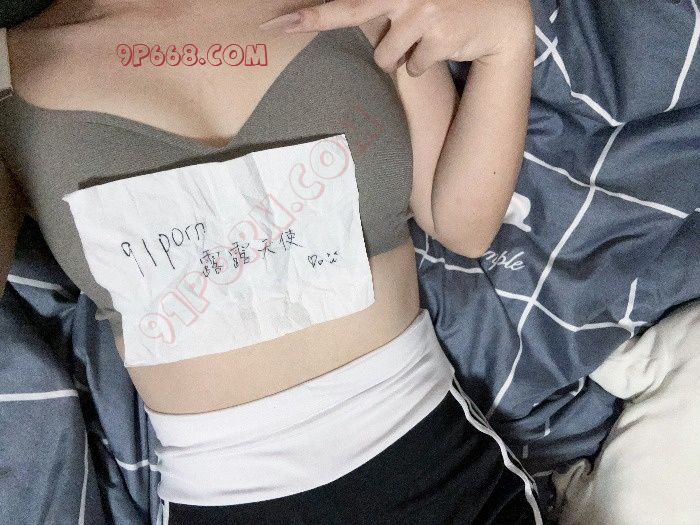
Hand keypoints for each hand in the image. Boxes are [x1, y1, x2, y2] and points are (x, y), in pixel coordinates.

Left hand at [259, 0, 532, 75]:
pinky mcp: (438, 40)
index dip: (308, 14)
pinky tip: (441, 46)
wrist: (502, 15)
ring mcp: (422, 14)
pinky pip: (412, 68)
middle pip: (352, 18)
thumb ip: (383, 5)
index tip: (275, 22)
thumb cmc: (450, 2)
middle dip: (342, 28)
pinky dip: (422, 64)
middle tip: (302, 24)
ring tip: (425, 35)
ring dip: (400, 54)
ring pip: (385, 57)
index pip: (345, 2)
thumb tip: (352, 17)